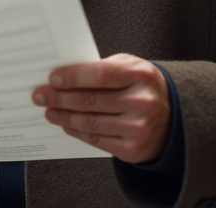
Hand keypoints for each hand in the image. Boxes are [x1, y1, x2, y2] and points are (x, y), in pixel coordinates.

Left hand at [31, 53, 170, 163]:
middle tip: (40, 95)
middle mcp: (142, 103)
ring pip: (90, 122)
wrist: (174, 116)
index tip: (53, 78)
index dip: (73, 77)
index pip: (100, 75)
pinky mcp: (134, 149)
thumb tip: (66, 74)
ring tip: (49, 110)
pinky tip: (66, 124)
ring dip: (64, 116)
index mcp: (140, 75)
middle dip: (59, 97)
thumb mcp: (131, 67)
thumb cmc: (144, 86)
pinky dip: (77, 131)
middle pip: (90, 100)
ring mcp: (138, 128)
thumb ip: (102, 67)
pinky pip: (97, 140)